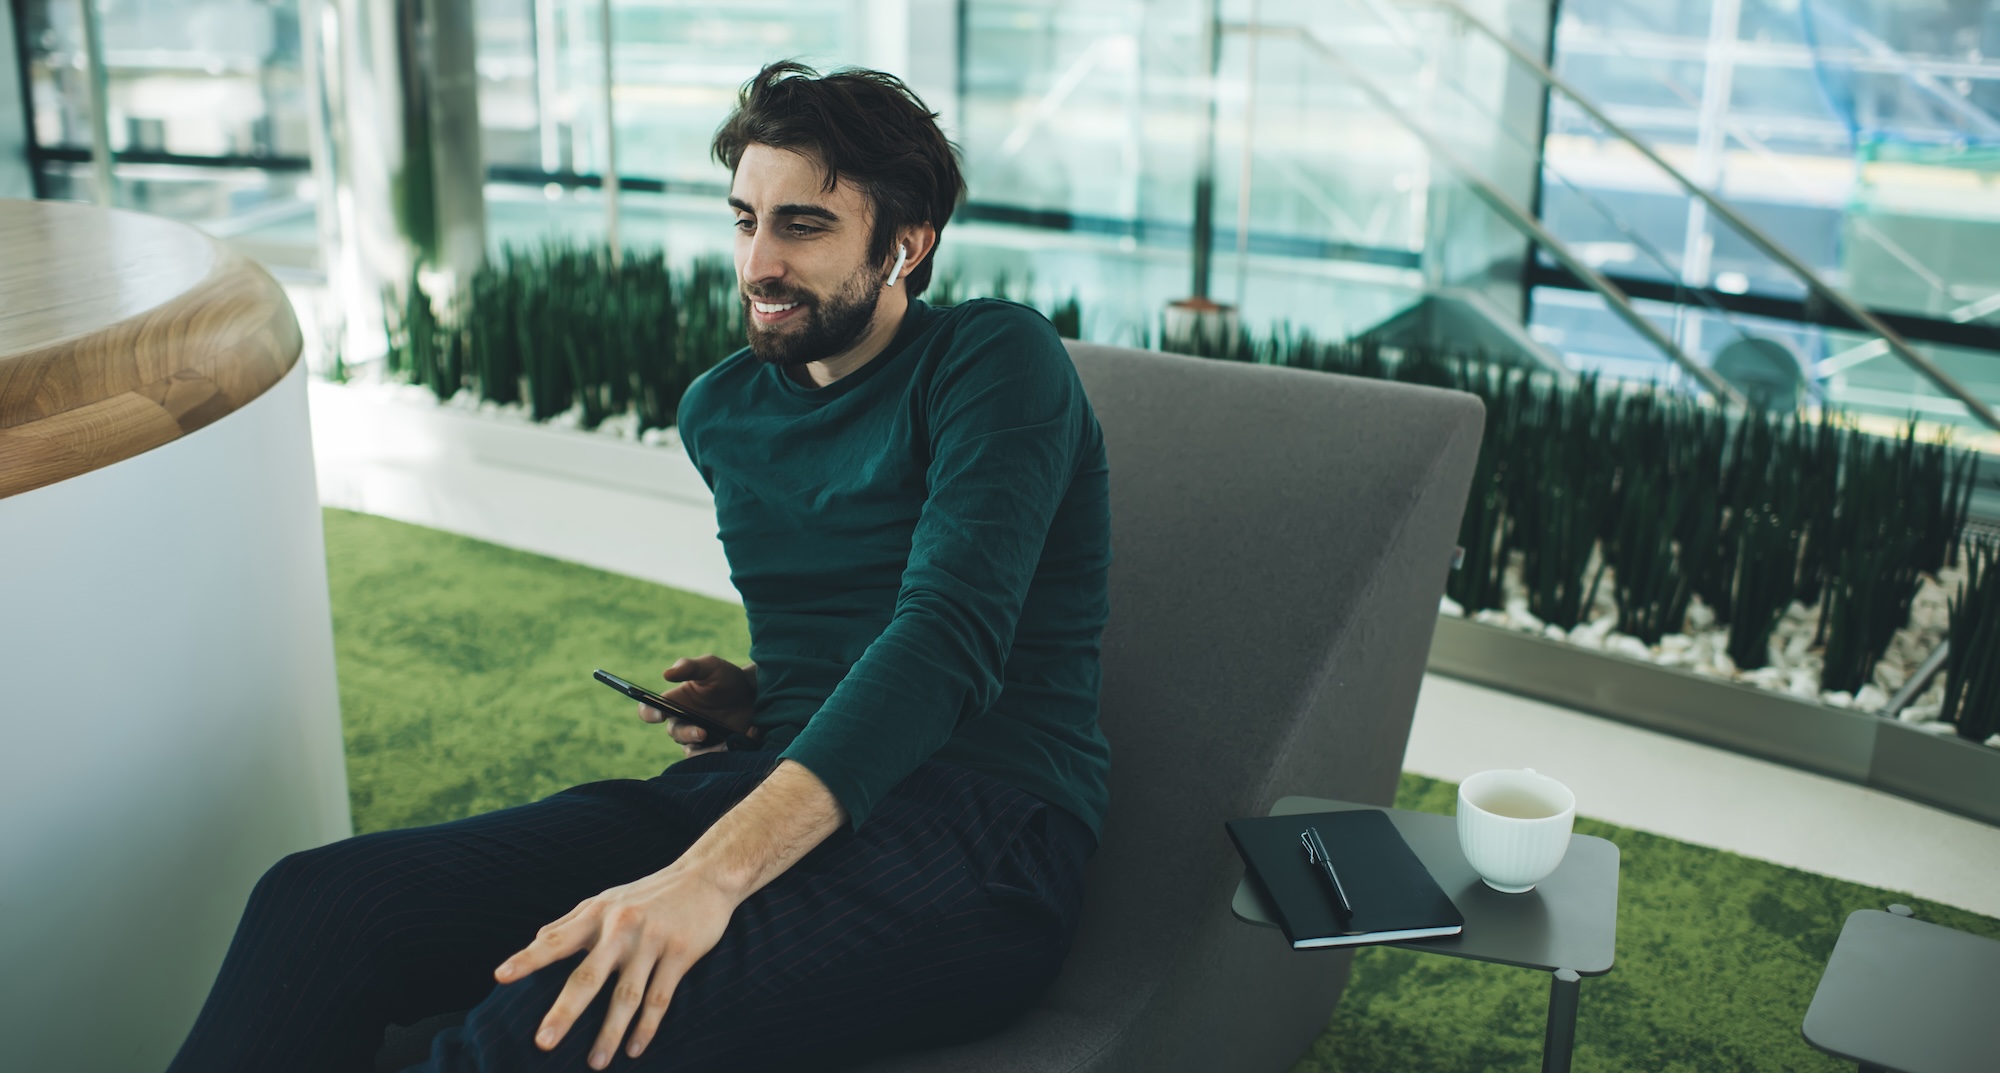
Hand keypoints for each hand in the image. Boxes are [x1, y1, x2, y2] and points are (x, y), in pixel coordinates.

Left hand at [493, 862, 738, 1067]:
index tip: (501, 977)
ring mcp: (652, 943)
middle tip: (542, 1043)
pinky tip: (634, 1050)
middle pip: (588, 977)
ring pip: (626, 997)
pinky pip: (660, 998)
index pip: (555, 940)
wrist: (706, 876)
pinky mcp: (680, 954)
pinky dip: (646, 1027)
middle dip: (564, 1012)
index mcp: (598, 915)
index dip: (528, 958)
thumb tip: (537, 939)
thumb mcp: (608, 899)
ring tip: (595, 1064)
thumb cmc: (649, 892)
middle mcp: (621, 929)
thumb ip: (571, 920)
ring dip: (609, 1033)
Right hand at [638, 655, 759, 756]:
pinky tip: (739, 739)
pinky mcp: (712, 748)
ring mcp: (697, 736)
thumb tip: (667, 674)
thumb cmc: (727, 677)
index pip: (649, 710)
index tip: (660, 715)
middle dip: (686, 733)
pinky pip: (709, 757)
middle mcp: (682, 720)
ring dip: (706, 747)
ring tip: (727, 740)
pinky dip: (721, 751)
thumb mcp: (711, 666)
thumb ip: (690, 667)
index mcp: (674, 701)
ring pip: (691, 749)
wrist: (754, 694)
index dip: (649, 713)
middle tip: (702, 732)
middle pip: (673, 732)